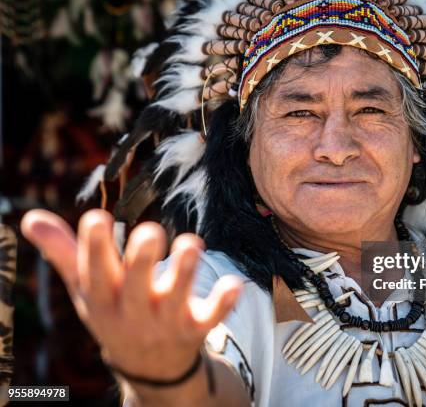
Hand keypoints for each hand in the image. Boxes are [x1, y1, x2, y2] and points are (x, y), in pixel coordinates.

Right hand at [21, 209, 242, 381]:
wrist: (149, 366)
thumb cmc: (115, 312)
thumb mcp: (87, 289)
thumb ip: (63, 253)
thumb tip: (30, 218)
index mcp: (104, 298)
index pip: (95, 273)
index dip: (94, 248)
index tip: (97, 218)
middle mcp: (135, 310)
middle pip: (137, 287)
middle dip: (142, 261)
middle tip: (150, 233)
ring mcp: (167, 321)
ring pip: (177, 297)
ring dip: (184, 273)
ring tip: (191, 244)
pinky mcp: (196, 327)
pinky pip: (211, 317)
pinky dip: (223, 303)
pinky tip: (235, 284)